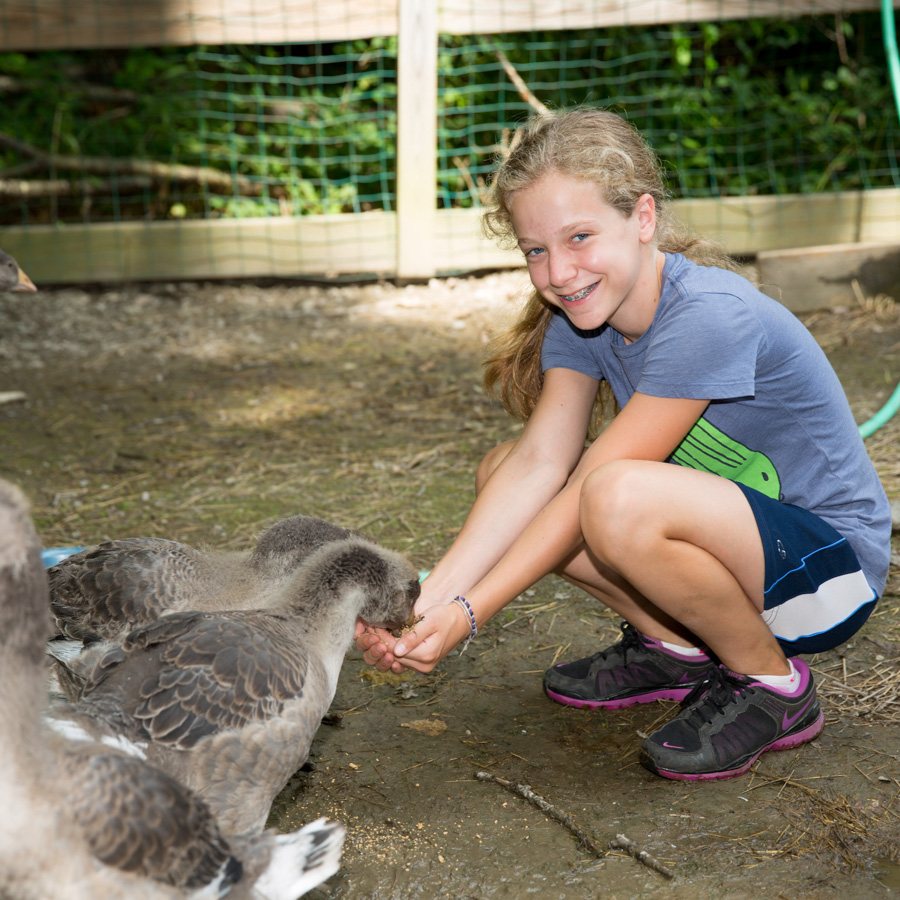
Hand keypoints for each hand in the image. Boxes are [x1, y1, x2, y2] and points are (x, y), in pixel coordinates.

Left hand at [354, 602, 469, 674]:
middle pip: (393, 657)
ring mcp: (422, 667)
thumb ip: (413, 637)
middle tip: (371, 628)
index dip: (382, 638)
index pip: (395, 650)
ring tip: (377, 632)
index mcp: (425, 656)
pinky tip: (387, 638)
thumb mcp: (429, 622)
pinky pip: (402, 659)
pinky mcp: (421, 664)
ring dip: (385, 647)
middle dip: (381, 642)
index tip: (373, 625)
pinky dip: (393, 650)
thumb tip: (397, 650)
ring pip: (396, 660)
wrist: (459, 621)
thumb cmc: (444, 617)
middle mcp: (423, 666)